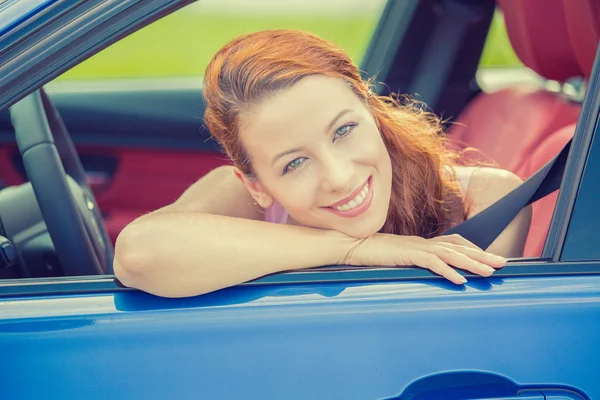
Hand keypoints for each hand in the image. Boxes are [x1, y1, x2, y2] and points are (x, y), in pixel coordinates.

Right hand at [344, 233, 505, 283]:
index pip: (455, 242)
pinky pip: (431, 262)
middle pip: (460, 247)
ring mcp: (416, 247)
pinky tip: (460, 280)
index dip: (474, 249)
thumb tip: (427, 270)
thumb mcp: (399, 258)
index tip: (489, 258)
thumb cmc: (374, 254)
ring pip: (451, 254)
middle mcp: (424, 242)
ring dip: (471, 264)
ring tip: (488, 273)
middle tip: (503, 264)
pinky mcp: (407, 254)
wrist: (353, 245)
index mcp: (423, 243)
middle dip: (483, 256)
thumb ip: (414, 262)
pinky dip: (447, 271)